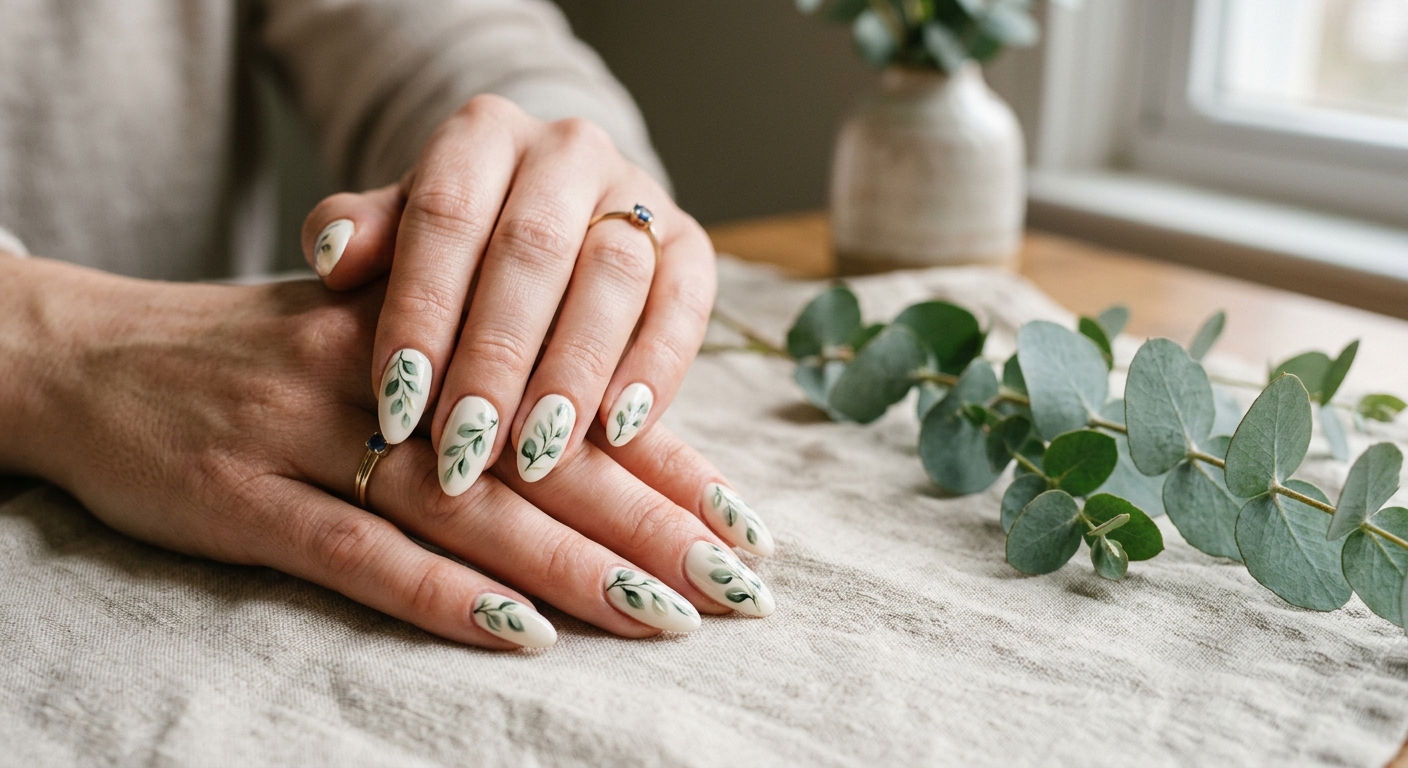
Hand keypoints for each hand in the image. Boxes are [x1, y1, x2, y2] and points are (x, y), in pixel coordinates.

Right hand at [0, 258, 770, 648]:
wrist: (94, 355)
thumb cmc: (259, 356)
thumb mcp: (371, 338)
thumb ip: (474, 377)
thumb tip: (599, 439)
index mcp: (431, 326)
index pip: (571, 398)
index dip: (665, 462)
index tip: (743, 520)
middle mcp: (386, 374)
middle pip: (539, 459)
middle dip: (650, 525)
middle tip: (739, 584)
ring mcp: (309, 434)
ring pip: (465, 507)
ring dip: (572, 566)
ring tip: (666, 614)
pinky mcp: (244, 497)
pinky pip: (356, 552)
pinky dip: (440, 595)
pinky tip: (517, 633)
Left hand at [301, 95, 715, 496]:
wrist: (549, 217)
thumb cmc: (455, 246)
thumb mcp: (394, 232)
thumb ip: (360, 237)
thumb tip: (334, 258)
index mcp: (483, 132)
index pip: (447, 213)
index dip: (422, 310)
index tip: (397, 404)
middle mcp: (567, 148)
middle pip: (533, 248)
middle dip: (497, 357)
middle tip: (467, 445)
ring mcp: (638, 192)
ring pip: (613, 274)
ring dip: (574, 370)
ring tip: (538, 452)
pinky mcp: (691, 242)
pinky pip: (685, 301)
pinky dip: (657, 367)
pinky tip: (621, 430)